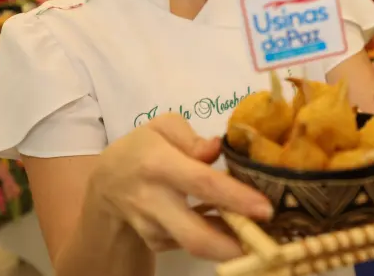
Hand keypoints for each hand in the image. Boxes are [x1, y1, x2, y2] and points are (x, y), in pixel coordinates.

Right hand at [87, 113, 272, 260]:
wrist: (106, 183)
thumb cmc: (144, 147)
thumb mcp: (163, 128)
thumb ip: (191, 138)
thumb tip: (217, 149)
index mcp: (159, 164)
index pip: (202, 183)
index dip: (235, 198)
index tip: (265, 209)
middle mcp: (154, 201)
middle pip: (195, 235)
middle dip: (233, 245)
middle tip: (267, 242)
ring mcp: (153, 227)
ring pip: (196, 245)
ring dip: (230, 243)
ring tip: (258, 233)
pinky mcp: (157, 243)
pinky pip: (193, 243)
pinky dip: (217, 237)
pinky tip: (232, 224)